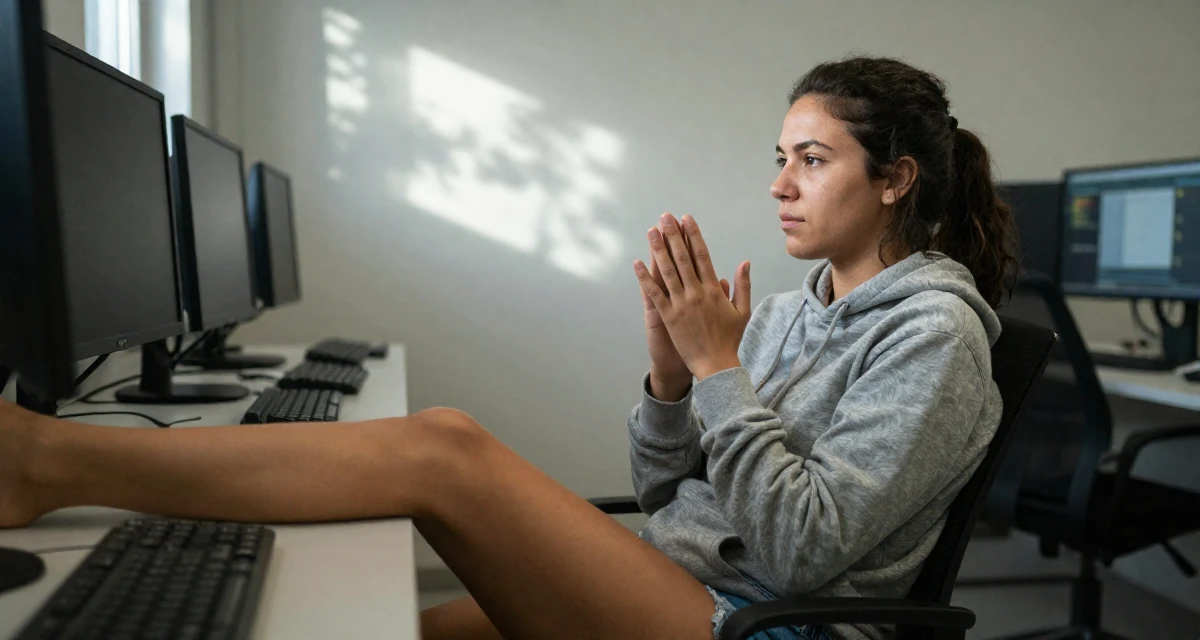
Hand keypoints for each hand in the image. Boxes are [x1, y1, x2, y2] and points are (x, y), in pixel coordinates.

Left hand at [634, 214, 750, 380]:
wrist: (716, 365)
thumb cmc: (729, 339)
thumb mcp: (742, 311)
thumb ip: (742, 285)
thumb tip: (745, 262)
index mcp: (714, 290)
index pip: (702, 255)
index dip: (693, 235)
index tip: (687, 220)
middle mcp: (696, 293)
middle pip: (682, 257)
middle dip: (673, 235)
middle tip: (665, 217)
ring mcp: (681, 304)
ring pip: (667, 271)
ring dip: (657, 249)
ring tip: (651, 231)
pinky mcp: (668, 317)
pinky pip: (654, 294)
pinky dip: (644, 278)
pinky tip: (636, 263)